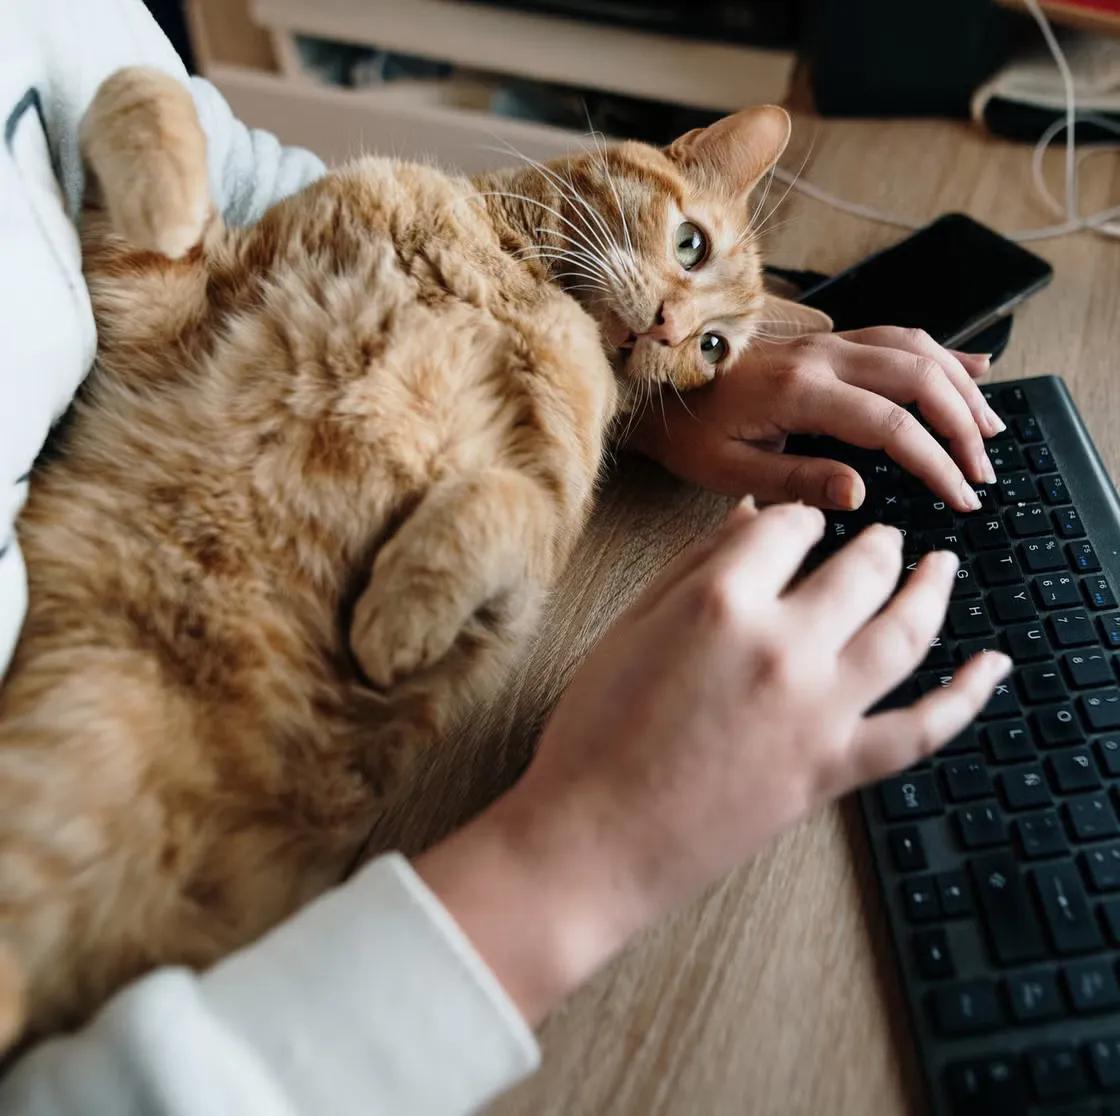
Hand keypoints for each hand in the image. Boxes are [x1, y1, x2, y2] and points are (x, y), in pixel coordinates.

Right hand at [414, 501, 1009, 1023]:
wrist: (595, 838)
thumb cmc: (595, 731)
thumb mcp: (631, 627)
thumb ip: (694, 564)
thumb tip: (747, 516)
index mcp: (721, 600)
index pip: (789, 526)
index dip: (795, 519)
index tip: (795, 528)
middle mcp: (783, 646)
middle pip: (861, 567)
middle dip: (873, 542)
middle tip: (879, 538)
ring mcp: (820, 711)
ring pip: (907, 629)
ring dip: (932, 587)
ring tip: (940, 565)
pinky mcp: (836, 770)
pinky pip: (924, 729)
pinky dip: (969, 696)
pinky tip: (993, 665)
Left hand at [626, 326, 1004, 512]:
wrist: (653, 385)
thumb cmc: (686, 431)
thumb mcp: (728, 471)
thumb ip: (795, 481)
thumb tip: (859, 495)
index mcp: (799, 391)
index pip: (891, 424)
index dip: (934, 461)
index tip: (960, 496)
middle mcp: (820, 356)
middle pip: (918, 377)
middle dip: (962, 425)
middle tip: (983, 471)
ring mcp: (825, 342)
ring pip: (915, 348)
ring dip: (960, 387)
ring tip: (990, 428)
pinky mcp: (824, 342)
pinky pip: (896, 335)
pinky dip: (941, 352)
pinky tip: (973, 368)